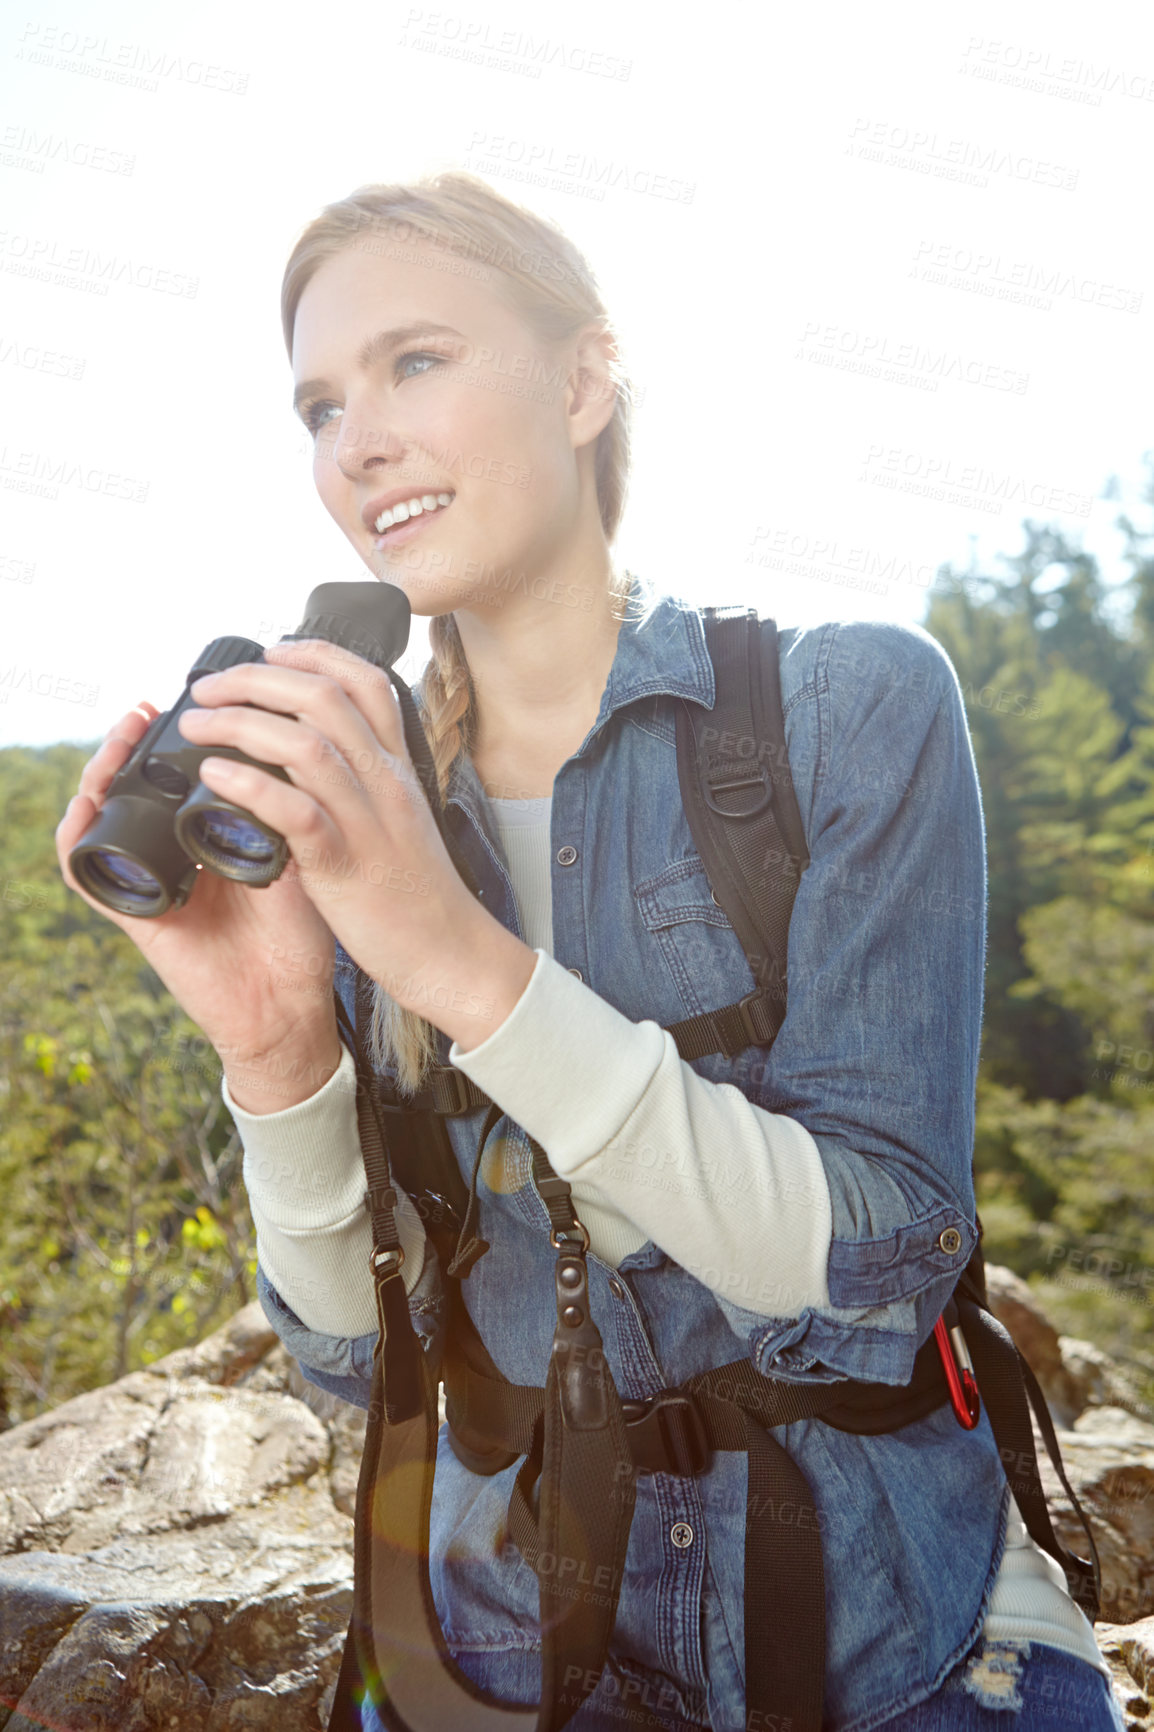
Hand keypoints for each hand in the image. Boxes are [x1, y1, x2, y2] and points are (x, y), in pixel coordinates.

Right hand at [56, 700, 341, 1110]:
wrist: (290, 1008)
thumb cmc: (300, 936)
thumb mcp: (306, 859)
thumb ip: (297, 811)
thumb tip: (305, 744)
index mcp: (211, 836)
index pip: (179, 776)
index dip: (177, 738)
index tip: (196, 700)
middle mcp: (174, 853)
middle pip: (132, 786)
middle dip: (131, 742)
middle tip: (145, 709)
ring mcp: (151, 881)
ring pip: (101, 816)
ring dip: (100, 773)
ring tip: (120, 738)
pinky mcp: (135, 916)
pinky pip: (85, 874)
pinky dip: (75, 838)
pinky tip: (86, 807)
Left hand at [173, 638, 533, 1046]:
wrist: (451, 953)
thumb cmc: (418, 894)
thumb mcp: (399, 820)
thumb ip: (365, 784)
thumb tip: (316, 754)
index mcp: (397, 769)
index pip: (366, 682)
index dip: (314, 654)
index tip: (270, 651)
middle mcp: (385, 784)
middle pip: (324, 699)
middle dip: (258, 679)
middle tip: (211, 688)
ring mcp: (367, 822)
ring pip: (307, 745)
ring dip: (241, 724)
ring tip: (198, 725)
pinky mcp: (346, 865)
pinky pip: (297, 812)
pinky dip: (251, 786)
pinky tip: (216, 777)